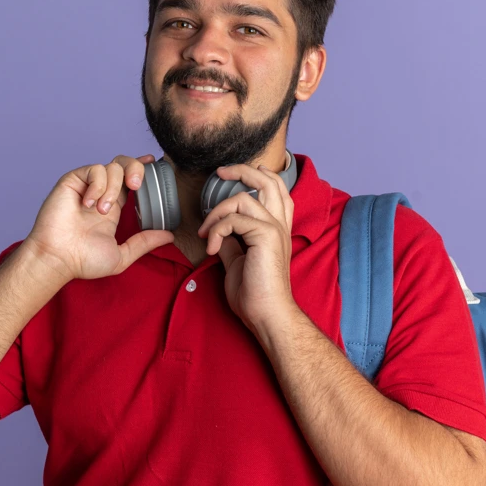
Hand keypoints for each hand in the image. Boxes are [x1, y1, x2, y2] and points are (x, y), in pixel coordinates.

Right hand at [24, 153, 174, 282]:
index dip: (142, 169)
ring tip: (101, 210)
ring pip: (111, 167)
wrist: (58, 258)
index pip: (129, 180)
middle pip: (123, 165)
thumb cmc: (83, 261)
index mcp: (113, 207)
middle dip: (135, 169)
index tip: (153, 162)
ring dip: (112, 188)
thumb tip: (169, 237)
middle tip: (136, 186)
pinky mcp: (73, 181)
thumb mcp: (122, 255)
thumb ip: (145, 243)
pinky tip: (89, 203)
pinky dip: (97, 185)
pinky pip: (94, 170)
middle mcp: (101, 193)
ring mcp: (87, 186)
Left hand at [196, 163, 297, 335]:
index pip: (276, 191)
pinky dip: (215, 231)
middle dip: (243, 170)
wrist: (267, 314)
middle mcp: (280, 225)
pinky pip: (233, 220)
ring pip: (243, 199)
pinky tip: (211, 249)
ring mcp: (274, 229)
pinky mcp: (265, 236)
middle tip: (221, 172)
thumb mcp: (237, 262)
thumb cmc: (255, 294)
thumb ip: (231, 243)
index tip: (233, 176)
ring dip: (216, 213)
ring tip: (205, 233)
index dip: (259, 176)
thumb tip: (218, 233)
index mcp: (277, 230)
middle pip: (270, 182)